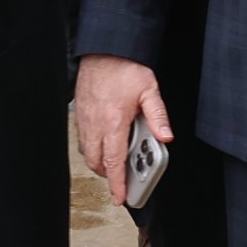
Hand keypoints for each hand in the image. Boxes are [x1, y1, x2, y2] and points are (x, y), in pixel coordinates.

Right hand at [74, 54, 170, 206]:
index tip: (119, 197)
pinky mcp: (80, 113)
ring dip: (99, 161)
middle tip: (122, 177)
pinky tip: (105, 140)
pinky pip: (82, 139)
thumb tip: (166, 137)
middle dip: (109, 175)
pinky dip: (92, 147)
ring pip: (87, 152)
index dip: (116, 183)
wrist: (104, 49)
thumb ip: (158, 117)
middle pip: (97, 162)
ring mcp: (85, 119)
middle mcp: (96, 124)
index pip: (114, 161)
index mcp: (114, 122)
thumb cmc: (124, 67)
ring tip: (115, 159)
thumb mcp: (150, 90)